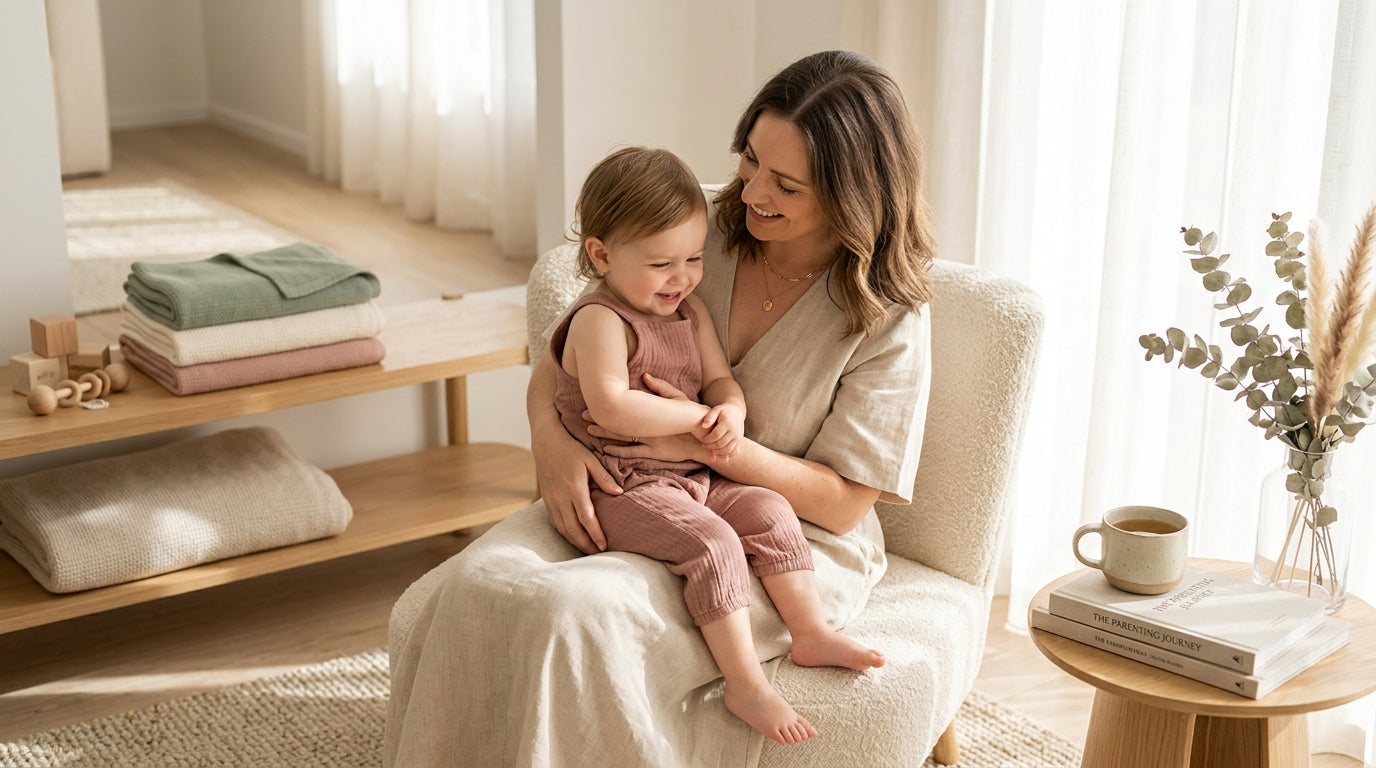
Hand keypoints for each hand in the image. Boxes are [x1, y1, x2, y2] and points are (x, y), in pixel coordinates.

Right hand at [533, 428, 619, 553]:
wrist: (546, 442)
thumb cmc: (571, 449)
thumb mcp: (591, 459)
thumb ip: (604, 478)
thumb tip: (619, 494)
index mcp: (574, 488)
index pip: (586, 518)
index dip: (595, 534)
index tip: (604, 546)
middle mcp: (561, 497)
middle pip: (573, 529)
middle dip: (585, 545)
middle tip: (598, 554)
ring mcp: (551, 500)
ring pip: (562, 529)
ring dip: (574, 542)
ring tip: (588, 550)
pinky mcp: (545, 500)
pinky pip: (554, 523)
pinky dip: (564, 534)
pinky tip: (573, 538)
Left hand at [694, 403, 743, 460]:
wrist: (737, 411)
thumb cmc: (723, 410)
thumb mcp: (716, 410)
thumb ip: (709, 417)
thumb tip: (703, 426)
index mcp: (728, 423)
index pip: (715, 435)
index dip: (707, 439)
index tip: (701, 440)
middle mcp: (734, 431)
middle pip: (720, 444)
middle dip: (710, 446)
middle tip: (703, 445)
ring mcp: (738, 437)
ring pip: (726, 450)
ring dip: (716, 452)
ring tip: (709, 448)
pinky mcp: (739, 441)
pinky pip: (731, 451)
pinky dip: (724, 454)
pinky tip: (717, 452)